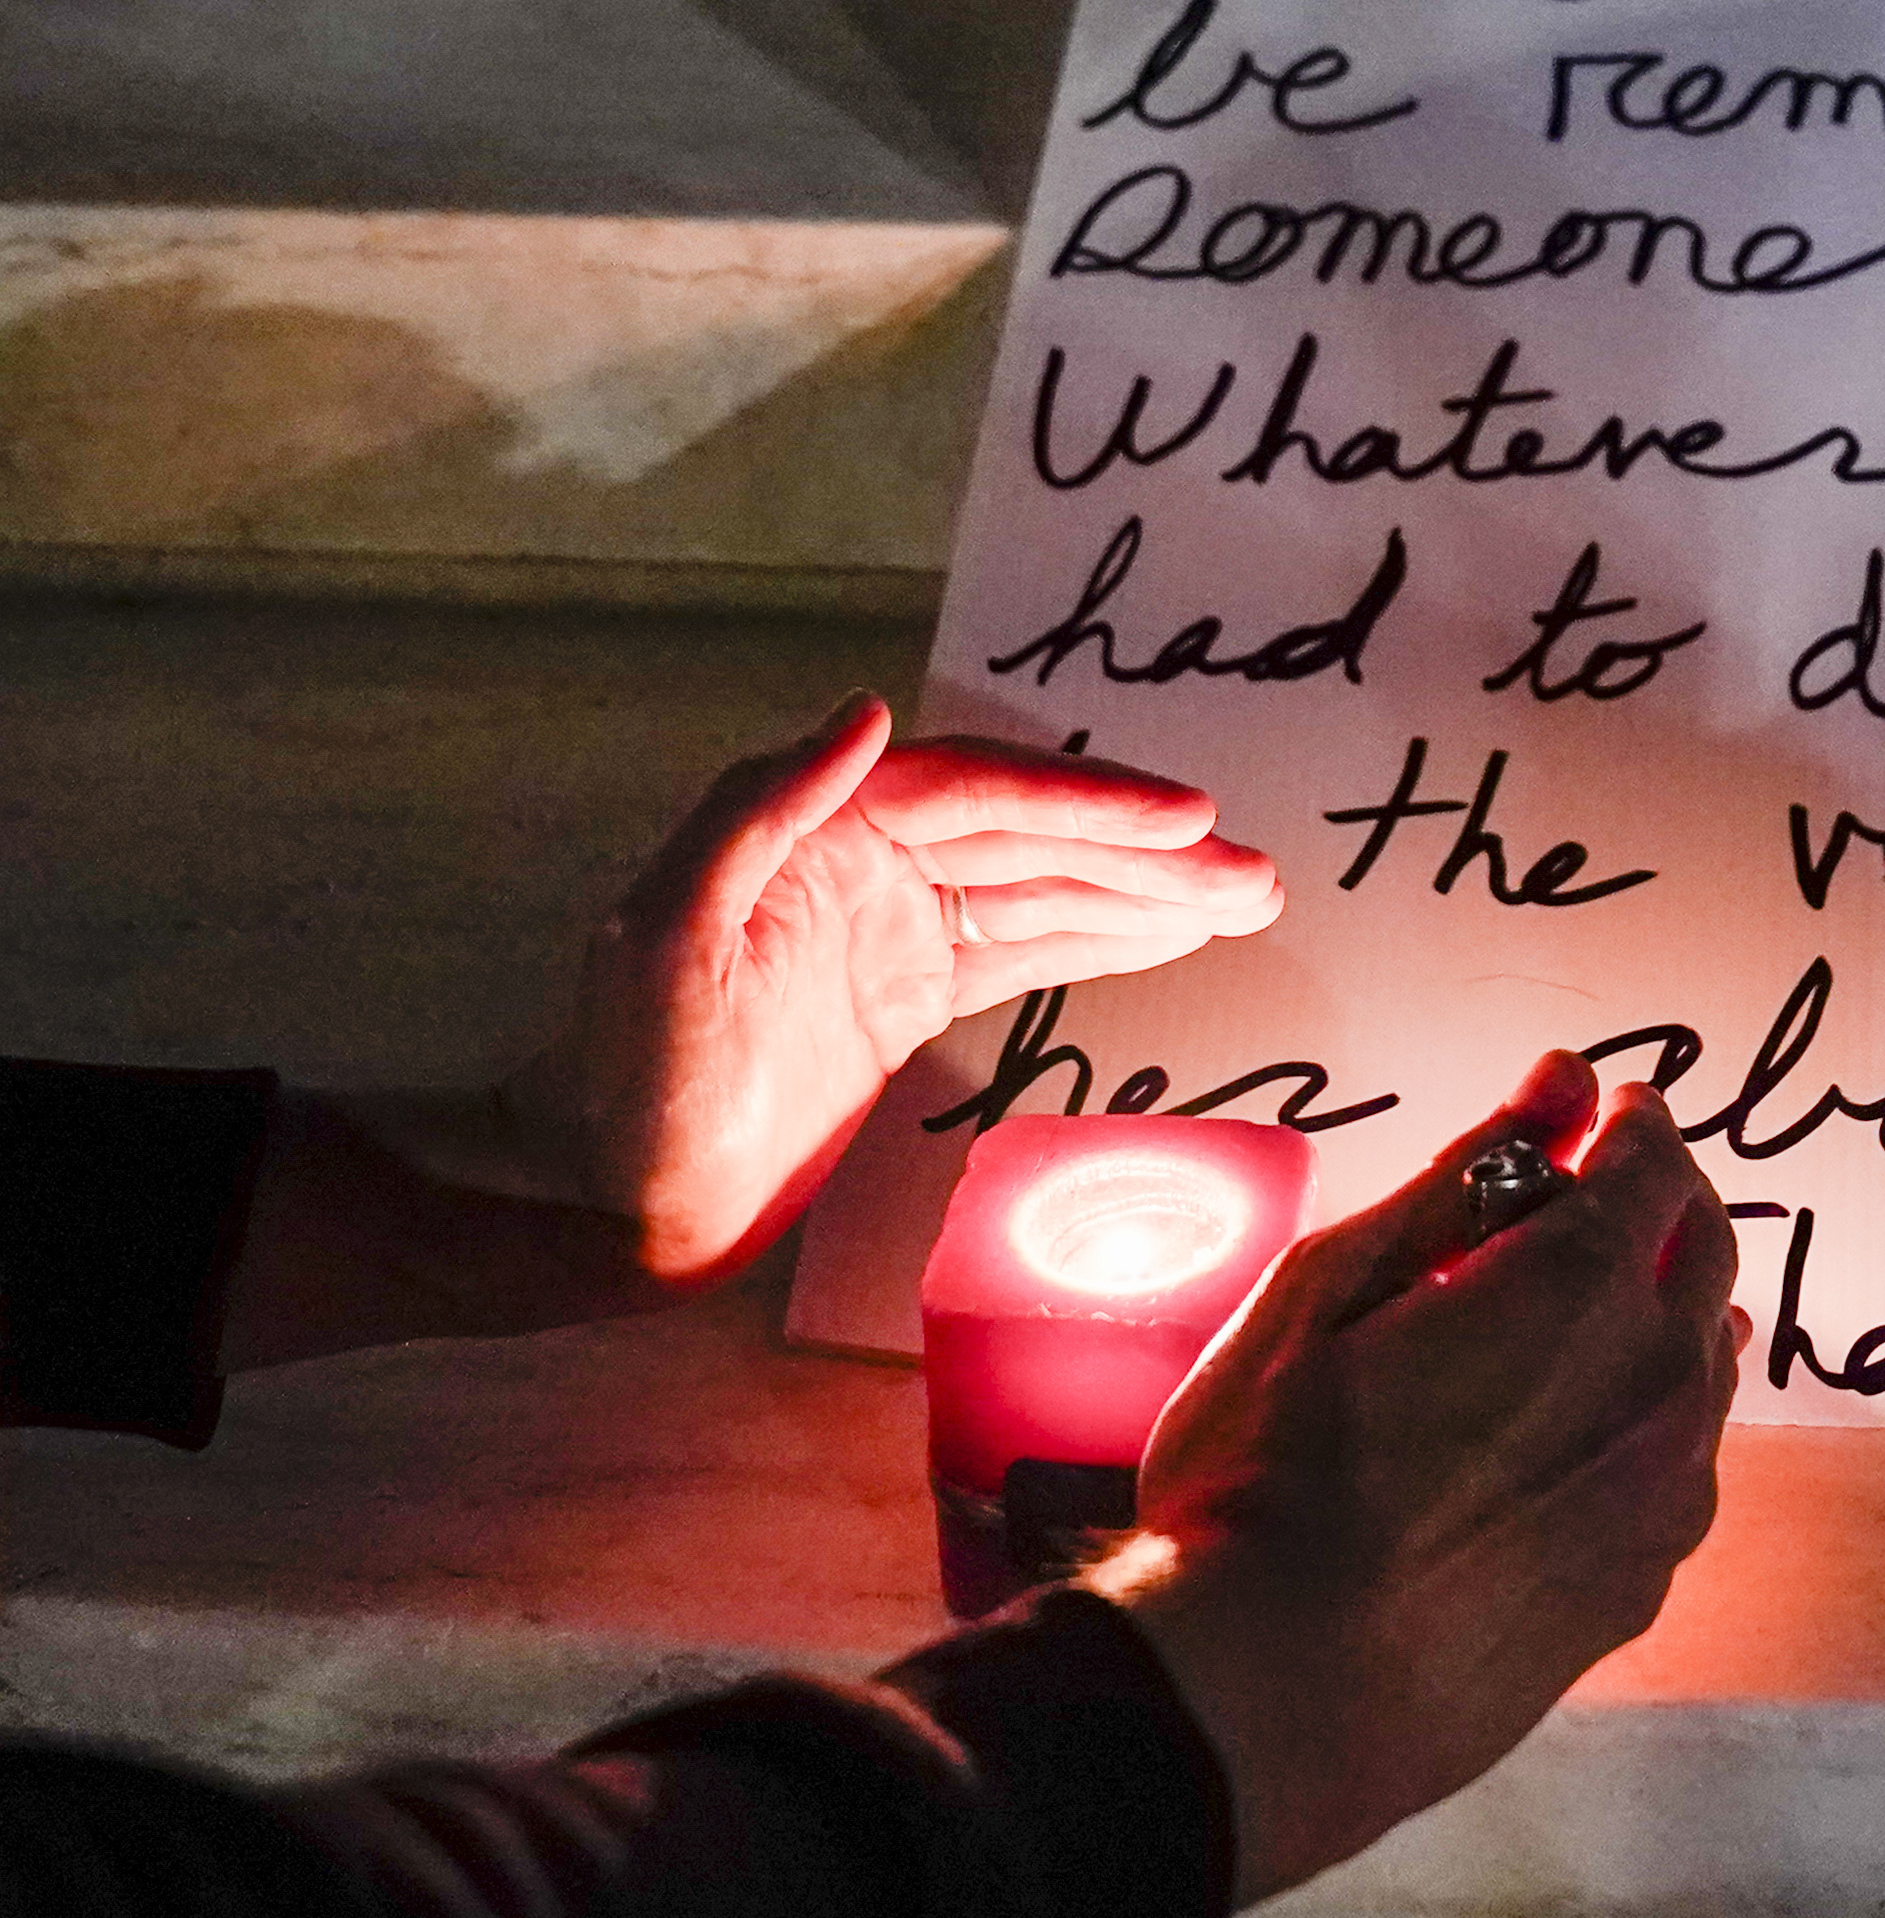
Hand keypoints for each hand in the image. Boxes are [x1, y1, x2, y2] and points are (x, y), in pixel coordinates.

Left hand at [477, 692, 1280, 1283]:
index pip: (976, 793)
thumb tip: (868, 712)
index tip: (1190, 818)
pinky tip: (1171, 938)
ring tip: (1249, 901)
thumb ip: (758, 812)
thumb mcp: (668, 936)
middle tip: (1254, 873)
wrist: (598, 1205)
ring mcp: (887, 930)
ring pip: (1041, 891)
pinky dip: (1101, 940)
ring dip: (1145, 893)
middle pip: (1029, 836)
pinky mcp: (903, 998)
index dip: (1089, 800)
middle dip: (1147, 850)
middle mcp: (857, 862)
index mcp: (810, 830)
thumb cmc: (623, 1079)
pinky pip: (1022, 949)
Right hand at [1092, 1056, 1744, 1902]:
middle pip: (1704, 1255)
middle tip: (1610, 1187)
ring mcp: (1663, 1495)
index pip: (1654, 1163)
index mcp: (1583, 1287)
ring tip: (1603, 1304)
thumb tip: (1561, 1084)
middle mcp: (1657, 1383)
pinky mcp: (1640, 1583)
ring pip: (1705, 1367)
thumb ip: (1462, 1176)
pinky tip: (1585, 1433)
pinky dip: (1650, 1418)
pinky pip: (1678, 1466)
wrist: (1275, 1694)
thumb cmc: (1270, 1480)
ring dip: (1667, 1312)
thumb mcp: (1331, 1286)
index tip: (1605, 1109)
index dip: (1630, 1122)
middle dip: (1664, 1202)